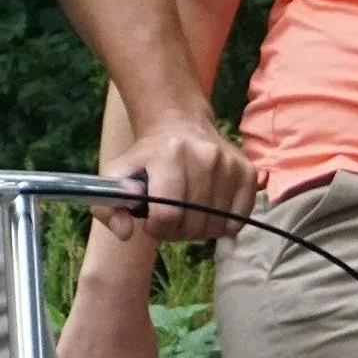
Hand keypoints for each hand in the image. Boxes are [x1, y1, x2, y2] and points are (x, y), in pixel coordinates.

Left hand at [101, 110, 256, 243]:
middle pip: (193, 224)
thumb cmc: (147, 158)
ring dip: (199, 230)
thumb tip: (124, 233)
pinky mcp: (247, 172)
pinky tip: (209, 210)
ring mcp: (230, 164)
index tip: (153, 222)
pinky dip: (222, 225)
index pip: (168, 215)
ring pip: (215, 226)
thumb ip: (109, 208)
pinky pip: (237, 220)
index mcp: (170, 154)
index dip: (158, 229)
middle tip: (170, 217)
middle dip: (177, 231)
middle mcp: (206, 155)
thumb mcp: (118, 176)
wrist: (180, 125)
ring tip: (188, 212)